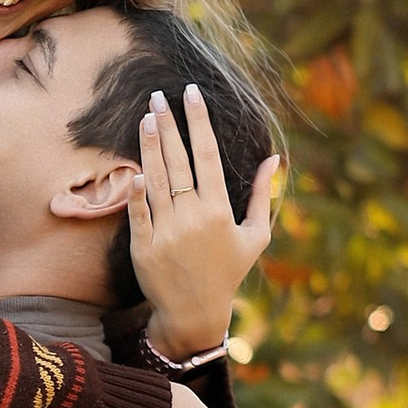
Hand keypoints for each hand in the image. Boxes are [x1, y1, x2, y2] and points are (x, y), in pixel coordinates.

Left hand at [130, 87, 282, 358]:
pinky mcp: (144, 247)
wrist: (194, 313)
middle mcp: (192, 217)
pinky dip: (135, 192)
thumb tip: (274, 159)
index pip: (208, 156)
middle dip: (169, 125)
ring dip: (150, 147)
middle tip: (158, 96)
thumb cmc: (227, 272)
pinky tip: (133, 168)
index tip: (192, 94)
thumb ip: (263, 196)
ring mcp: (166, 232)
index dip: (200, 122)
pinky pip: (137, 214)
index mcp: (219, 210)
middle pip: (178, 161)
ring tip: (146, 118)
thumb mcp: (255, 236)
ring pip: (156, 180)